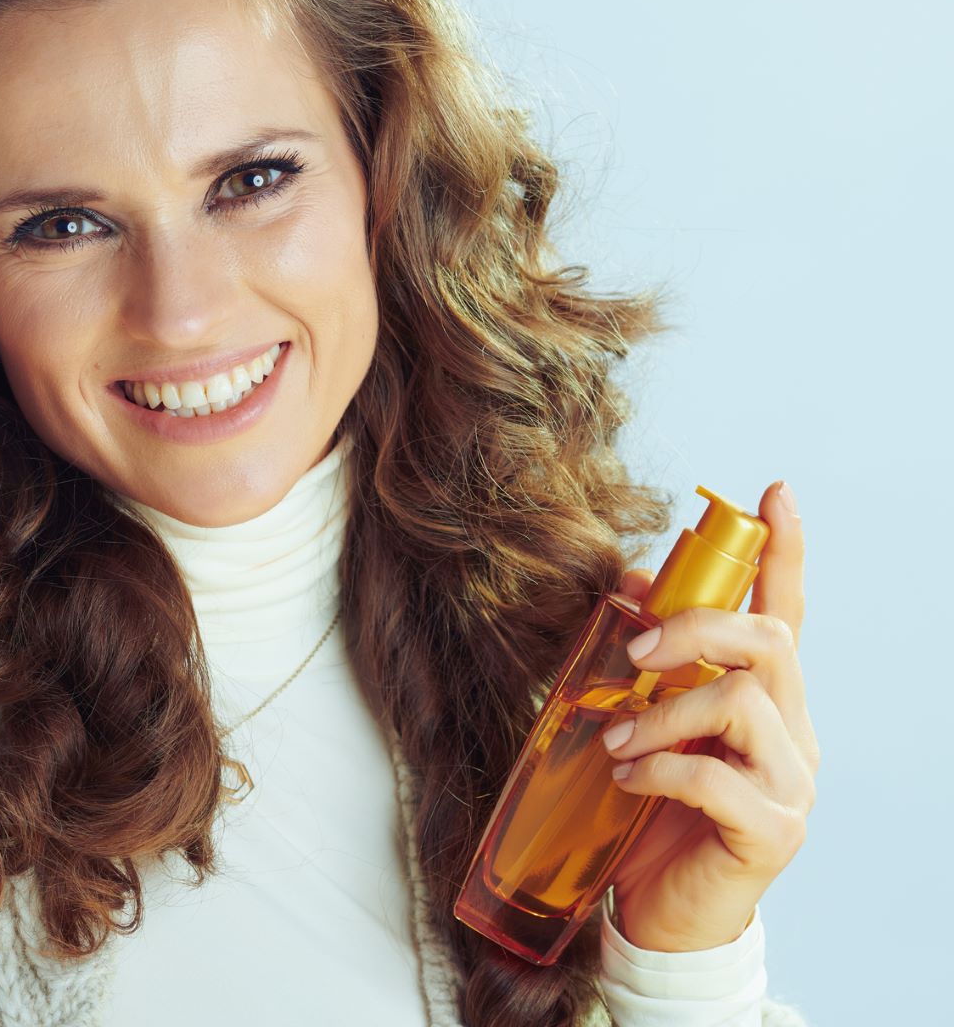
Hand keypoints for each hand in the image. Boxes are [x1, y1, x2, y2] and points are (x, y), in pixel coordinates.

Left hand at [600, 480, 818, 951]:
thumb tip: (632, 584)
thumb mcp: (648, 726)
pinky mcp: (771, 832)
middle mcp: (792, 734)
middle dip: (694, 630)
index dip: (785, 552)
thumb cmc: (653, 815)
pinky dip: (659, 770)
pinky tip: (627, 781)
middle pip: (767, 643)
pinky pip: (715, 779)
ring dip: (662, 713)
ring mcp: (791, 784)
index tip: (774, 491)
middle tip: (633, 650)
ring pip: (741, 704)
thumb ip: (649, 666)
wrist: (662, 916)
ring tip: (617, 743)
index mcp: (766, 700)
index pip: (787, 614)